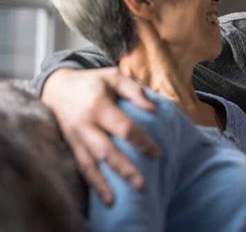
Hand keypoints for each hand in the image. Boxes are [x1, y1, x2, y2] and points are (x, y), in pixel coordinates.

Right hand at [41, 67, 160, 203]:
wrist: (57, 86)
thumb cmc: (93, 82)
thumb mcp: (114, 76)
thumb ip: (135, 91)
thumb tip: (153, 110)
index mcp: (98, 105)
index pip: (123, 127)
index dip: (141, 141)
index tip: (157, 152)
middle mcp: (85, 124)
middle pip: (106, 150)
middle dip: (123, 168)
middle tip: (141, 183)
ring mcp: (75, 137)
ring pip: (89, 163)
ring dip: (102, 183)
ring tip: (114, 200)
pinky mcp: (70, 146)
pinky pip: (80, 167)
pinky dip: (91, 182)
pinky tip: (103, 195)